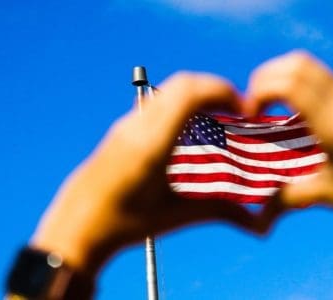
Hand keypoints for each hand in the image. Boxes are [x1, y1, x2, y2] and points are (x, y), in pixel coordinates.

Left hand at [30, 73, 258, 276]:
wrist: (74, 226)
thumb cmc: (122, 225)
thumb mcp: (174, 217)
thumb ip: (219, 212)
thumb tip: (257, 223)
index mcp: (151, 145)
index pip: (190, 94)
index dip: (222, 91)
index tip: (244, 108)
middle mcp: (137, 127)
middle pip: (183, 83)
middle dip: (216, 89)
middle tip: (238, 110)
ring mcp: (127, 124)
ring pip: (169, 90)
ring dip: (199, 95)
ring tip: (219, 119)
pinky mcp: (122, 129)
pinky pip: (158, 102)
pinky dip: (182, 105)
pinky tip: (192, 132)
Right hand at [245, 51, 332, 298]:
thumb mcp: (331, 196)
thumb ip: (290, 198)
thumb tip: (258, 215)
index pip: (292, 84)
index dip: (261, 90)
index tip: (252, 114)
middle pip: (297, 64)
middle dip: (266, 78)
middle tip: (255, 106)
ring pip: (309, 65)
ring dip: (283, 77)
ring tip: (271, 106)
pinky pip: (323, 77)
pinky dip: (299, 83)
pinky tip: (295, 112)